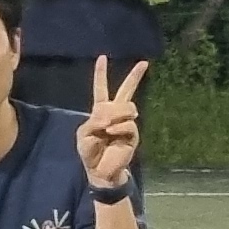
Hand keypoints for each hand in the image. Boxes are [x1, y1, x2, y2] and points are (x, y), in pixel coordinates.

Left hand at [77, 57, 148, 192]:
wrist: (100, 171)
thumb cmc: (90, 152)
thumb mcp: (84, 135)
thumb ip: (94, 122)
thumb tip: (108, 116)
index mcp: (100, 110)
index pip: (101, 88)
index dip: (101, 73)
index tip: (102, 57)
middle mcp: (115, 114)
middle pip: (126, 91)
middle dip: (135, 76)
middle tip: (144, 63)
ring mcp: (125, 123)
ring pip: (127, 107)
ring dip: (115, 114)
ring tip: (106, 128)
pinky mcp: (133, 135)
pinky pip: (128, 124)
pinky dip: (118, 127)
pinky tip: (111, 132)